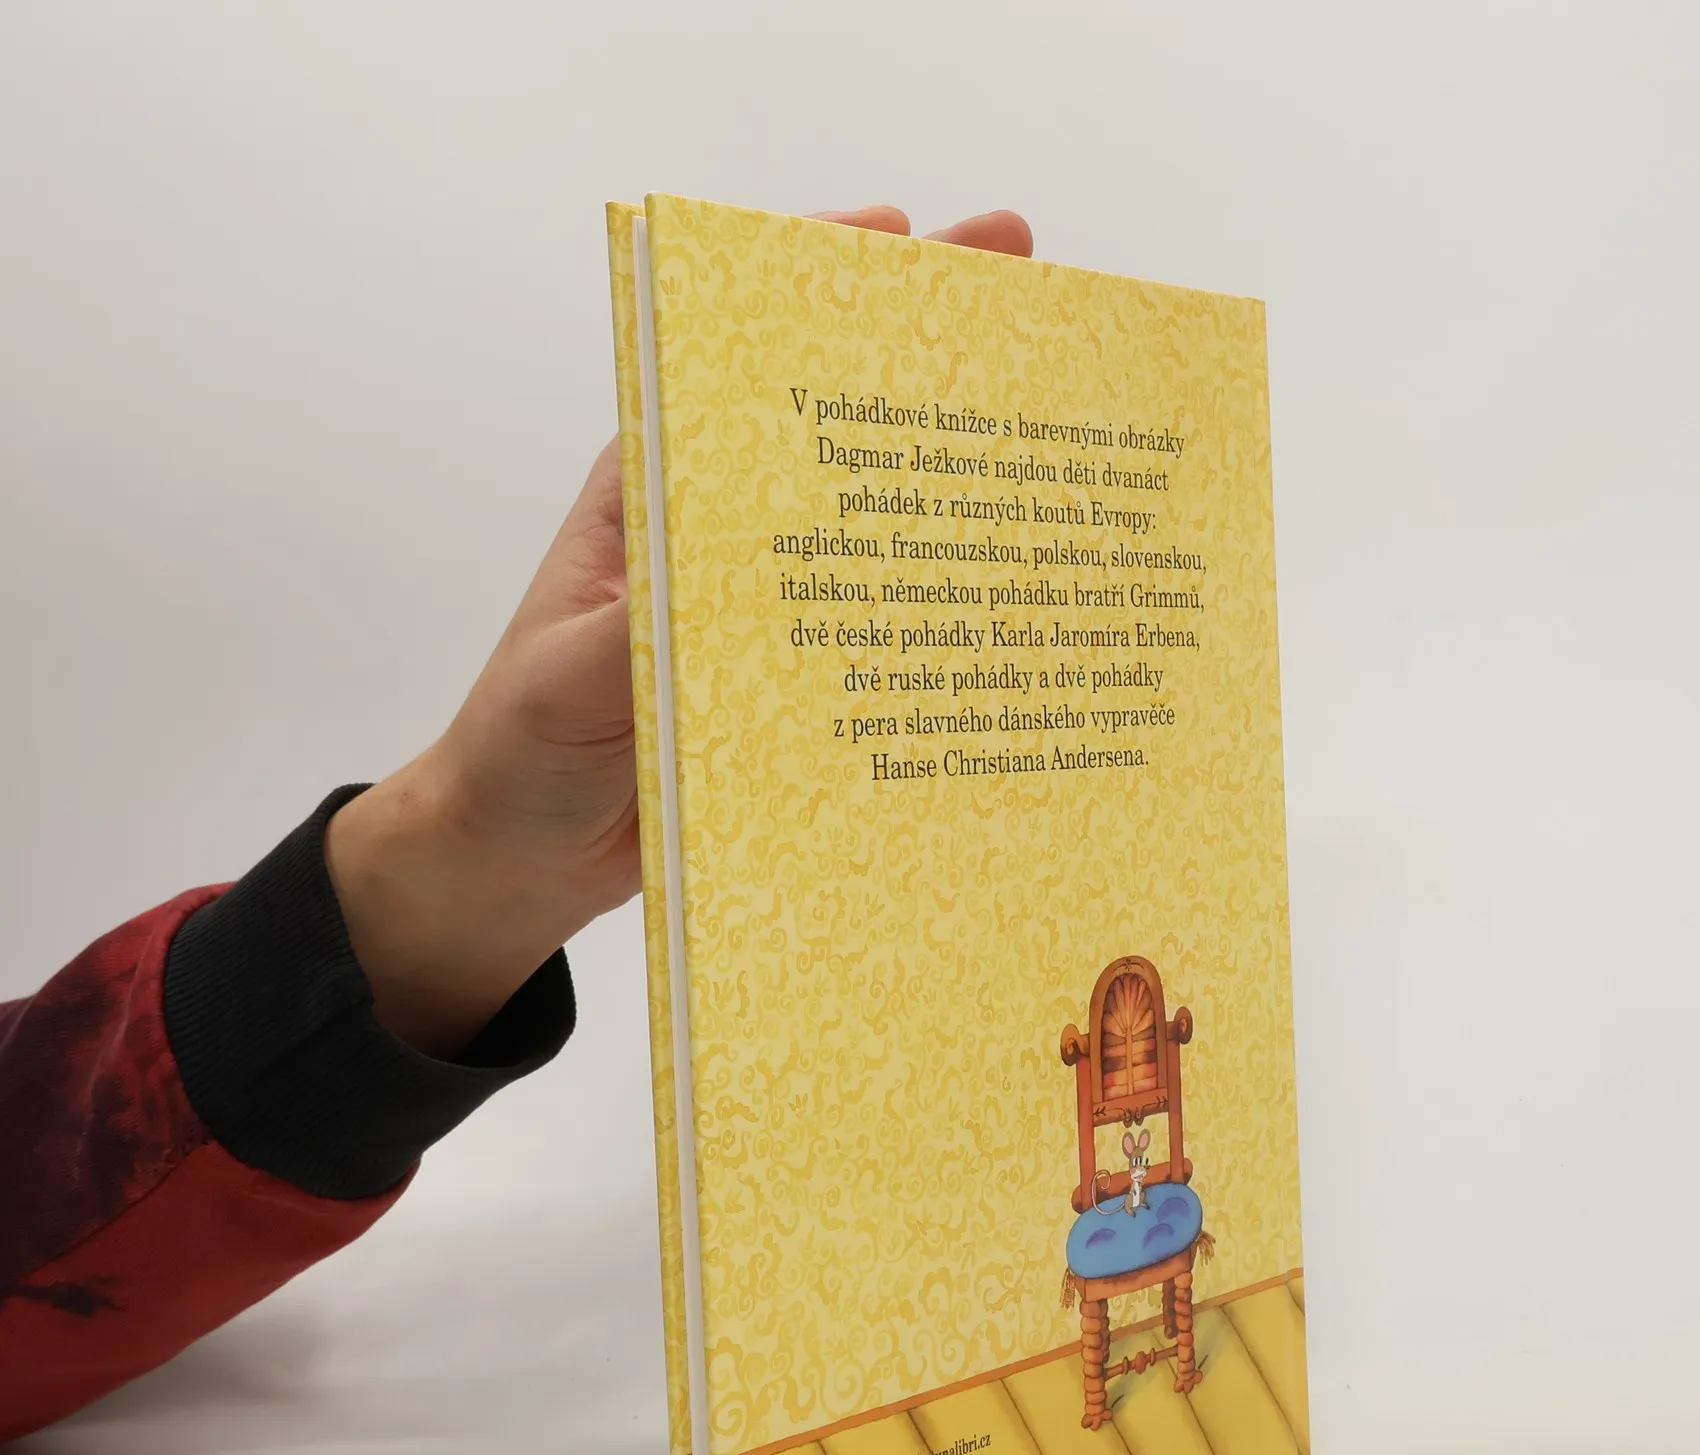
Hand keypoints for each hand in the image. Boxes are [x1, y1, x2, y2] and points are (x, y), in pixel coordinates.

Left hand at [325, 206, 1034, 1056]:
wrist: (523, 857)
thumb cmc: (520, 749)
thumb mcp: (568, 677)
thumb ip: (642, 627)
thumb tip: (738, 582)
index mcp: (660, 493)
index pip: (745, 358)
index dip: (828, 286)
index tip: (921, 240)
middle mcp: (724, 534)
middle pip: (841, 429)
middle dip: (938, 370)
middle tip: (1050, 331)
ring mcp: (768, 608)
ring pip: (877, 530)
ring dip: (962, 495)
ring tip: (1066, 458)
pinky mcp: (794, 682)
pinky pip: (881, 633)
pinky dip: (946, 612)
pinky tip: (1018, 608)